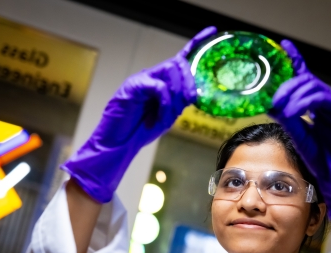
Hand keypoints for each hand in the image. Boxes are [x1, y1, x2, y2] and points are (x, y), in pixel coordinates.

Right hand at [62, 27, 216, 202]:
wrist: (119, 144)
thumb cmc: (140, 131)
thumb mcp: (166, 116)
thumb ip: (179, 102)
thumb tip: (193, 94)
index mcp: (160, 81)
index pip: (180, 59)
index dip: (195, 43)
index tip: (211, 30)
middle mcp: (151, 77)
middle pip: (177, 64)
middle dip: (188, 82)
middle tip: (190, 100)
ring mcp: (140, 80)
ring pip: (169, 72)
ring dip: (177, 95)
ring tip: (171, 114)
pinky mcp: (132, 87)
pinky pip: (157, 87)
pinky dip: (165, 102)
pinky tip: (162, 115)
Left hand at [269, 40, 330, 218]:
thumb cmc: (323, 165)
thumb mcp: (299, 139)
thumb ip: (289, 120)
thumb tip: (272, 104)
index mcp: (319, 108)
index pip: (306, 80)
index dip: (296, 61)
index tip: (284, 46)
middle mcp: (330, 105)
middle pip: (307, 81)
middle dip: (286, 85)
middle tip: (272, 98)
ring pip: (314, 87)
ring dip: (293, 94)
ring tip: (280, 107)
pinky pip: (323, 100)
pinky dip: (305, 103)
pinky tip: (292, 112)